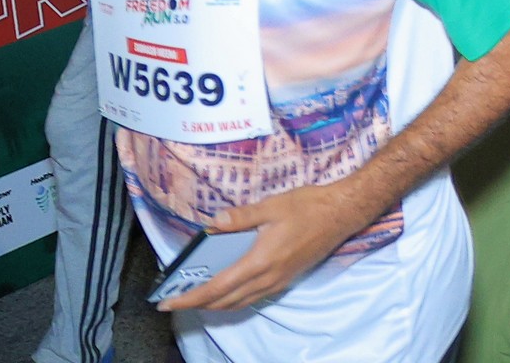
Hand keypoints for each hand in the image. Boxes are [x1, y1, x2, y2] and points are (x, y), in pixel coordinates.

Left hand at [167, 181, 384, 313]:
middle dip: (197, 304)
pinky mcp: (286, 279)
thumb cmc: (308, 206)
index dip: (189, 298)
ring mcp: (278, 282)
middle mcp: (267, 278)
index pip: (215, 288)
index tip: (166, 302)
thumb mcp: (273, 205)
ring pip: (238, 303)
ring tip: (197, 297)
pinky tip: (228, 289)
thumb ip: (241, 217)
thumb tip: (213, 223)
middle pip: (224, 302)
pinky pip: (252, 298)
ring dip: (215, 304)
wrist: (343, 214)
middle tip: (176, 300)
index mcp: (259, 261)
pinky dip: (233, 299)